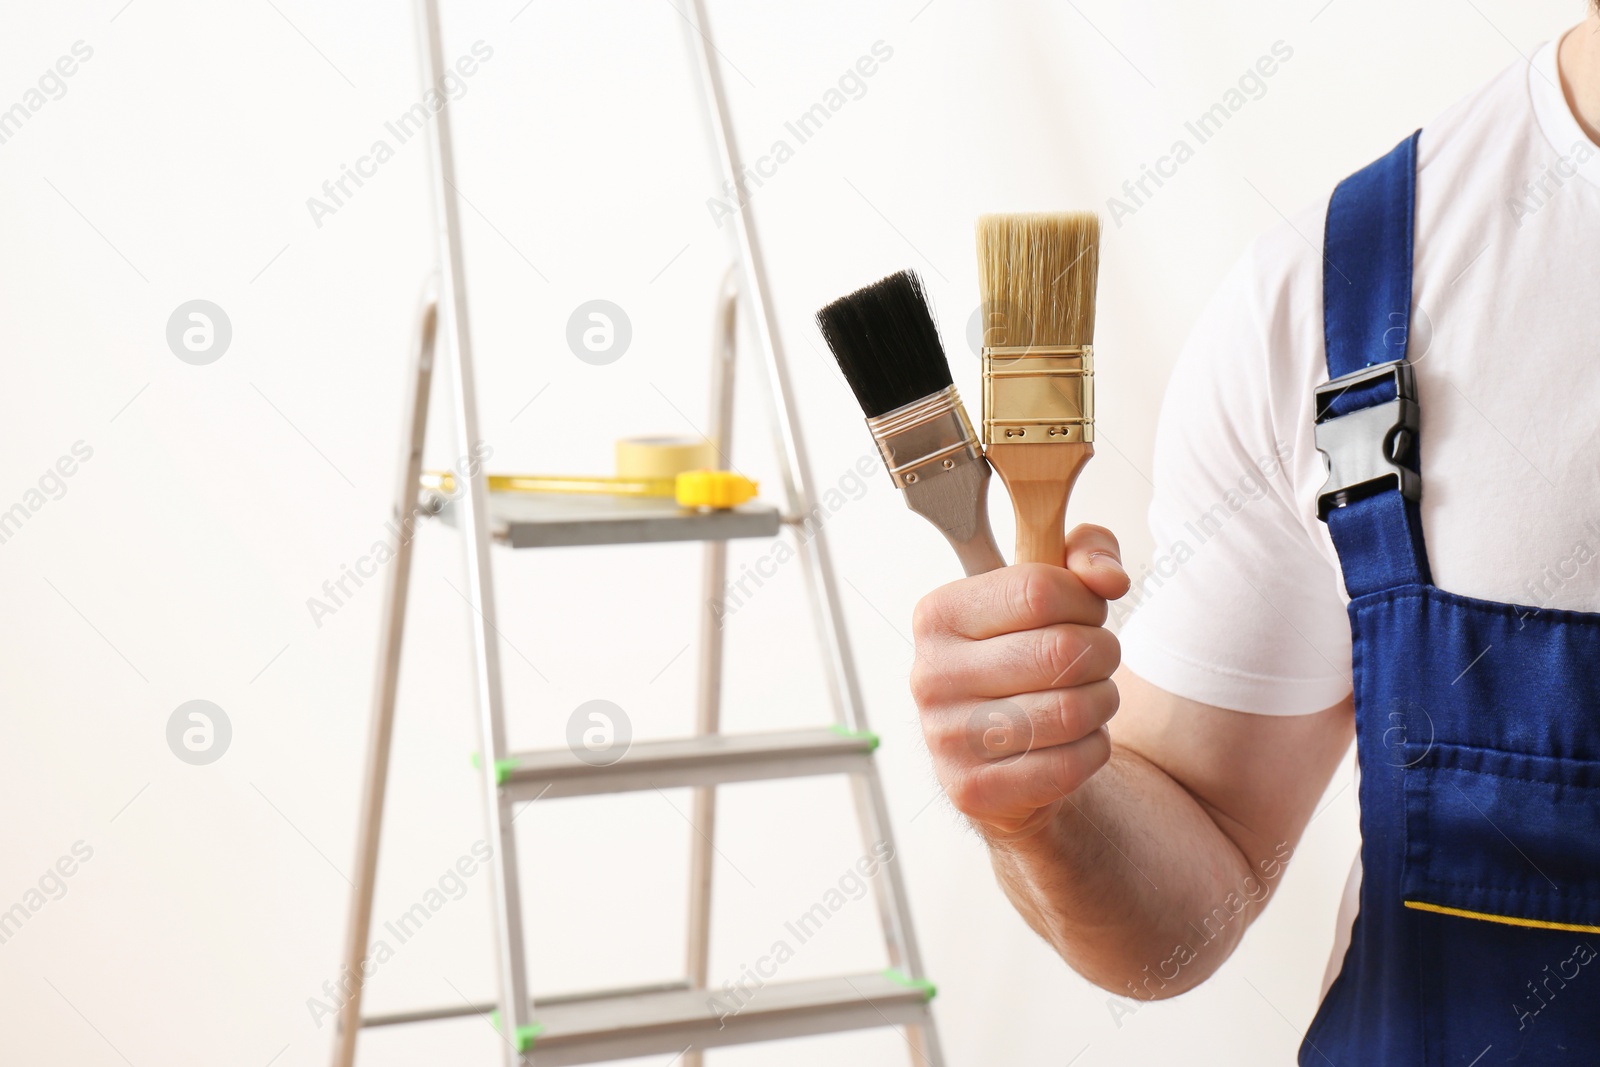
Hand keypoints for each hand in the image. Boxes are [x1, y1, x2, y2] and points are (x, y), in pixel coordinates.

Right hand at [910, 525, 1129, 839]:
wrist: (1002, 755)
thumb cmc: (1030, 660)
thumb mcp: (1053, 593)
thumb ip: (1086, 552)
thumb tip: (1108, 578)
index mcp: (938, 614)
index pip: (1038, 589)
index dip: (1084, 600)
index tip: (1086, 613)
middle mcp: (931, 674)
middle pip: (1061, 650)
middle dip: (1103, 652)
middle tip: (1099, 659)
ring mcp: (945, 737)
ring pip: (1072, 710)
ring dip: (1103, 703)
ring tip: (1091, 698)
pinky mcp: (971, 790)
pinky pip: (1069, 766)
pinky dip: (1093, 750)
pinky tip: (1077, 741)